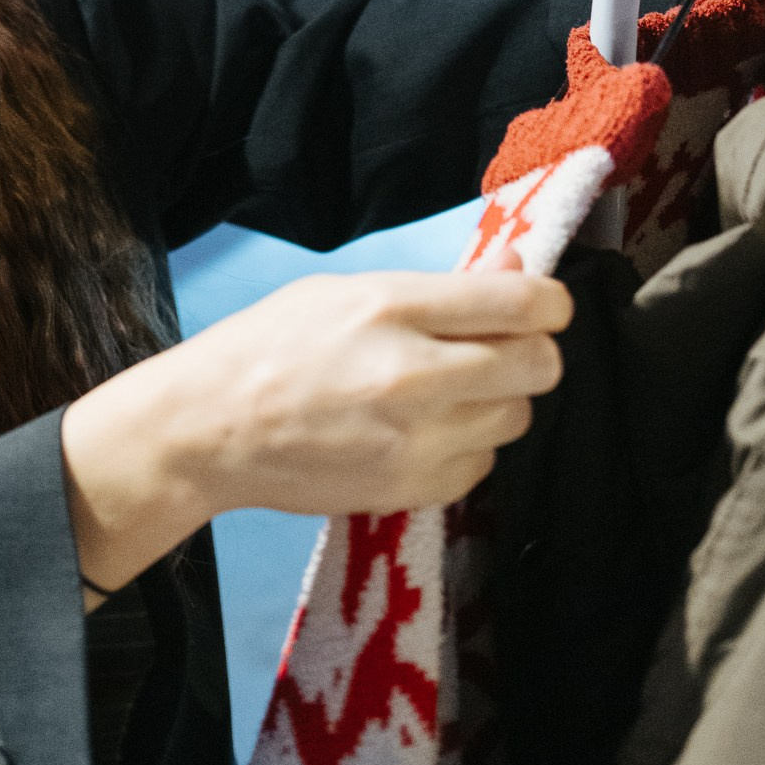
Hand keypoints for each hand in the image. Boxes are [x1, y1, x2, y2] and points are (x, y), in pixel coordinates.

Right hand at [62, 265, 571, 595]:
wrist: (212, 430)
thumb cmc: (271, 346)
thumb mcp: (346, 290)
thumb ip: (435, 289)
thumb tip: (515, 274)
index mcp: (392, 308)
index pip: (520, 305)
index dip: (551, 303)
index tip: (545, 306)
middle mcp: (413, 375)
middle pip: (537, 366)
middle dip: (531, 352)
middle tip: (500, 349)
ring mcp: (417, 439)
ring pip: (516, 418)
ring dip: (496, 401)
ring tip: (445, 392)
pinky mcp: (414, 489)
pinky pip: (482, 463)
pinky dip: (467, 445)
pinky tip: (423, 430)